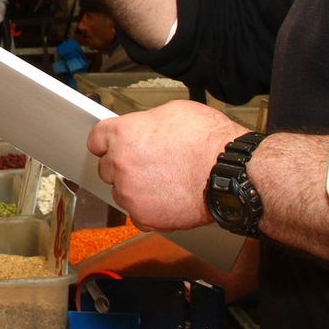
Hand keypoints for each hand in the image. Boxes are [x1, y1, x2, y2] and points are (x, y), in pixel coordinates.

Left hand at [87, 101, 248, 230]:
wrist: (232, 172)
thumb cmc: (210, 140)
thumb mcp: (173, 112)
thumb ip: (146, 123)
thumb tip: (142, 128)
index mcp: (123, 134)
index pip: (97, 139)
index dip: (108, 142)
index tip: (112, 146)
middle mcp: (120, 163)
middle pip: (107, 167)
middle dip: (124, 165)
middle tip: (150, 164)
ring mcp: (130, 192)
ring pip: (121, 192)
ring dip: (136, 189)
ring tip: (164, 181)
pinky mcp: (144, 216)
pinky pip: (137, 214)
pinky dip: (149, 210)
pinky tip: (167, 198)